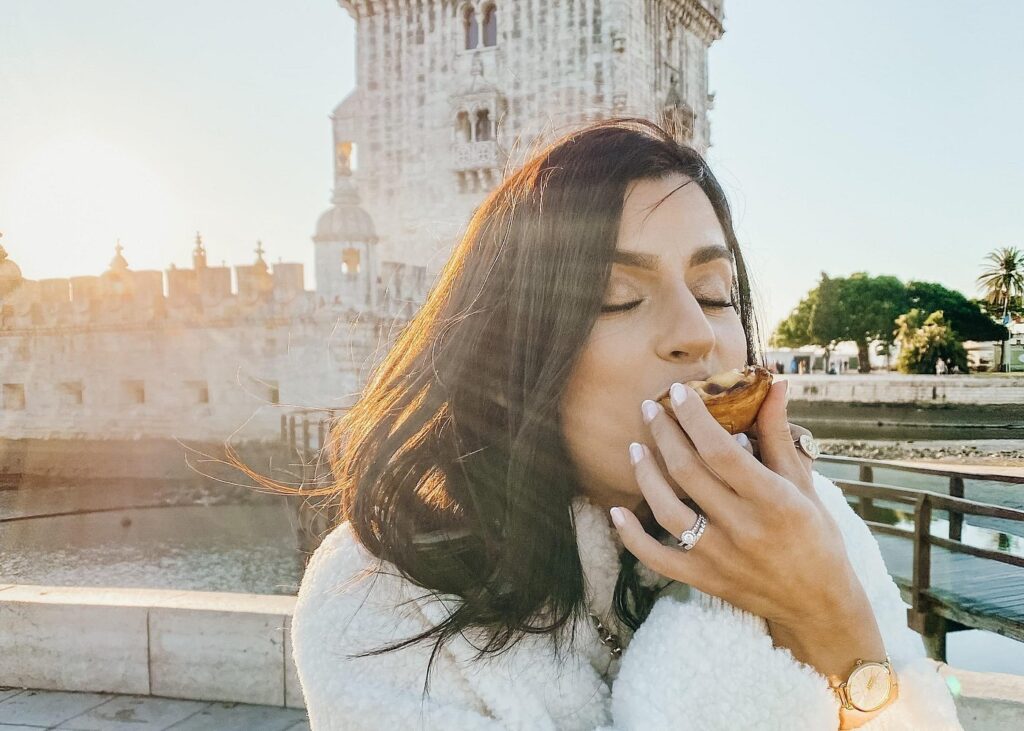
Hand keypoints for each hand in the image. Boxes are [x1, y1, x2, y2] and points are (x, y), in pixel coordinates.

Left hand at [613, 379, 885, 678]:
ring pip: (667, 511)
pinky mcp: (705, 579)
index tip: (678, 393)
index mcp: (774, 500)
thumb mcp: (804, 486)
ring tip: (635, 448)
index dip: (694, 418)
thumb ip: (779, 436)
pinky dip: (633, 538)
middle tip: (649, 408)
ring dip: (645, 476)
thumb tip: (774, 386)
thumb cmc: (817, 538)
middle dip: (664, 434)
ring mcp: (721, 557)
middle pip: (688, 473)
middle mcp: (744, 528)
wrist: (820, 607)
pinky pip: (658, 559)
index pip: (722, 451)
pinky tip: (616, 513)